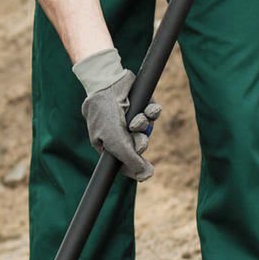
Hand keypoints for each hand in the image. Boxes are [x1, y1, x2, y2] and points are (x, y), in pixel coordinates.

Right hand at [75, 53, 161, 181]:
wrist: (106, 83)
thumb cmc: (105, 114)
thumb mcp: (115, 142)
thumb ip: (130, 160)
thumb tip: (145, 176)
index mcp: (108, 144)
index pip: (125, 162)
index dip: (136, 167)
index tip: (146, 172)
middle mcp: (121, 132)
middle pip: (139, 147)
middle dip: (141, 143)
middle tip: (137, 138)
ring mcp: (131, 118)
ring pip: (147, 130)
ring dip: (145, 126)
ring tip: (137, 119)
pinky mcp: (141, 105)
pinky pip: (153, 114)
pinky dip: (153, 112)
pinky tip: (148, 109)